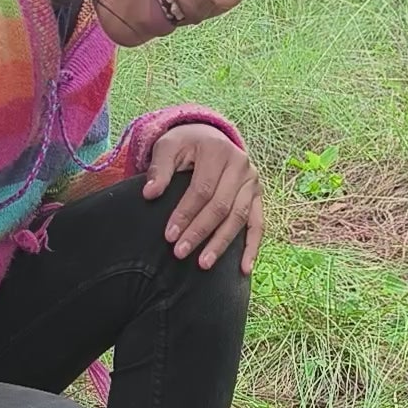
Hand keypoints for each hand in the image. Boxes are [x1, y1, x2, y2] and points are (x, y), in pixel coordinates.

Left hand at [143, 123, 263, 275]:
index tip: (169, 236)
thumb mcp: (168, 146)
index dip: (186, 214)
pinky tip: (245, 269)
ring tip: (203, 264)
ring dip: (221, 243)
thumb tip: (150, 193)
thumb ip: (159, 168)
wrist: (210, 138)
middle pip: (220, 206)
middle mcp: (241, 165)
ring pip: (239, 217)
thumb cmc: (185, 145)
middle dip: (199, 232)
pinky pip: (258, 224)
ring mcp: (252, 181)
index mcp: (218, 151)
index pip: (202, 189)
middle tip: (180, 253)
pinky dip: (253, 247)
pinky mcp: (258, 195)